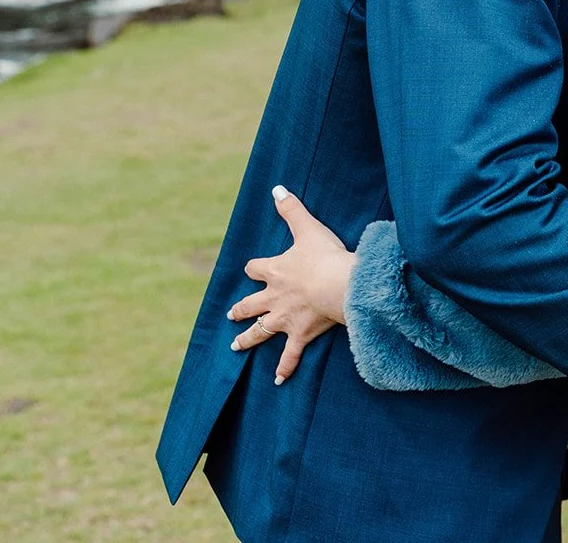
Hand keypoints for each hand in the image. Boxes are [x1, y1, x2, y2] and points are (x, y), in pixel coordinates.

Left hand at [228, 186, 357, 384]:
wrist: (337, 285)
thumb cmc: (324, 256)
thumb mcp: (307, 228)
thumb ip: (291, 209)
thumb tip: (276, 187)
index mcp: (275, 272)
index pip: (256, 268)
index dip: (254, 268)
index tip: (252, 268)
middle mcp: (274, 298)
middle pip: (250, 304)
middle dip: (241, 309)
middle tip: (231, 313)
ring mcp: (285, 319)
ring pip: (260, 331)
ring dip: (247, 338)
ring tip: (236, 345)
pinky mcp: (300, 335)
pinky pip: (289, 355)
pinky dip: (284, 368)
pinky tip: (278, 380)